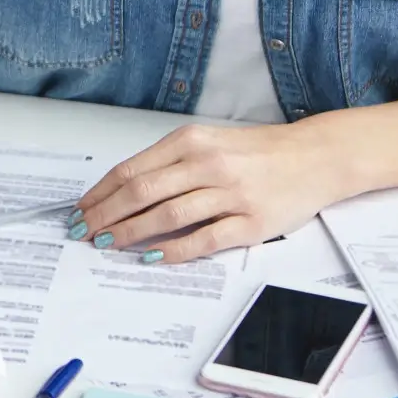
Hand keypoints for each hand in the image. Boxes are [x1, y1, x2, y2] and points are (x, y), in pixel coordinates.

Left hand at [73, 121, 345, 262]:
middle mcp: (207, 164)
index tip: (81, 210)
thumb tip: (125, 190)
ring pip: (167, 215)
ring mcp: (230, 194)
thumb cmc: (259, 152)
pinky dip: (174, 250)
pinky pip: (203, 239)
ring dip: (131, 233)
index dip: (101, 193)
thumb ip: (171, 162)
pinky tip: (153, 256)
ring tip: (108, 244)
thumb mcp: (209, 142)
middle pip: (141, 192)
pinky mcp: (250, 222)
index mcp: (191, 141)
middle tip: (84, 232)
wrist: (315, 157)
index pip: (132, 169)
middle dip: (105, 215)